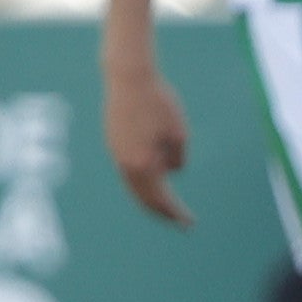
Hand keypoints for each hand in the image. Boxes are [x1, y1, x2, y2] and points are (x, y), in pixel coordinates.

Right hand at [100, 33, 191, 224]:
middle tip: (180, 221)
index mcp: (143, 164)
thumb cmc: (159, 102)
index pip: (161, 199)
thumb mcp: (179, 132)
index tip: (189, 223)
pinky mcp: (113, 144)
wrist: (129, 79)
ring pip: (133, 187)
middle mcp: (126, 164)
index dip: (175, 213)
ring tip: (165, 207)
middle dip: (163, 212)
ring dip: (150, 199)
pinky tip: (150, 183)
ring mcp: (116, 155)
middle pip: (144, 199)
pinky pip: (127, 173)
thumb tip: (170, 172)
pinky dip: (140, 184)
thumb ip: (176, 158)